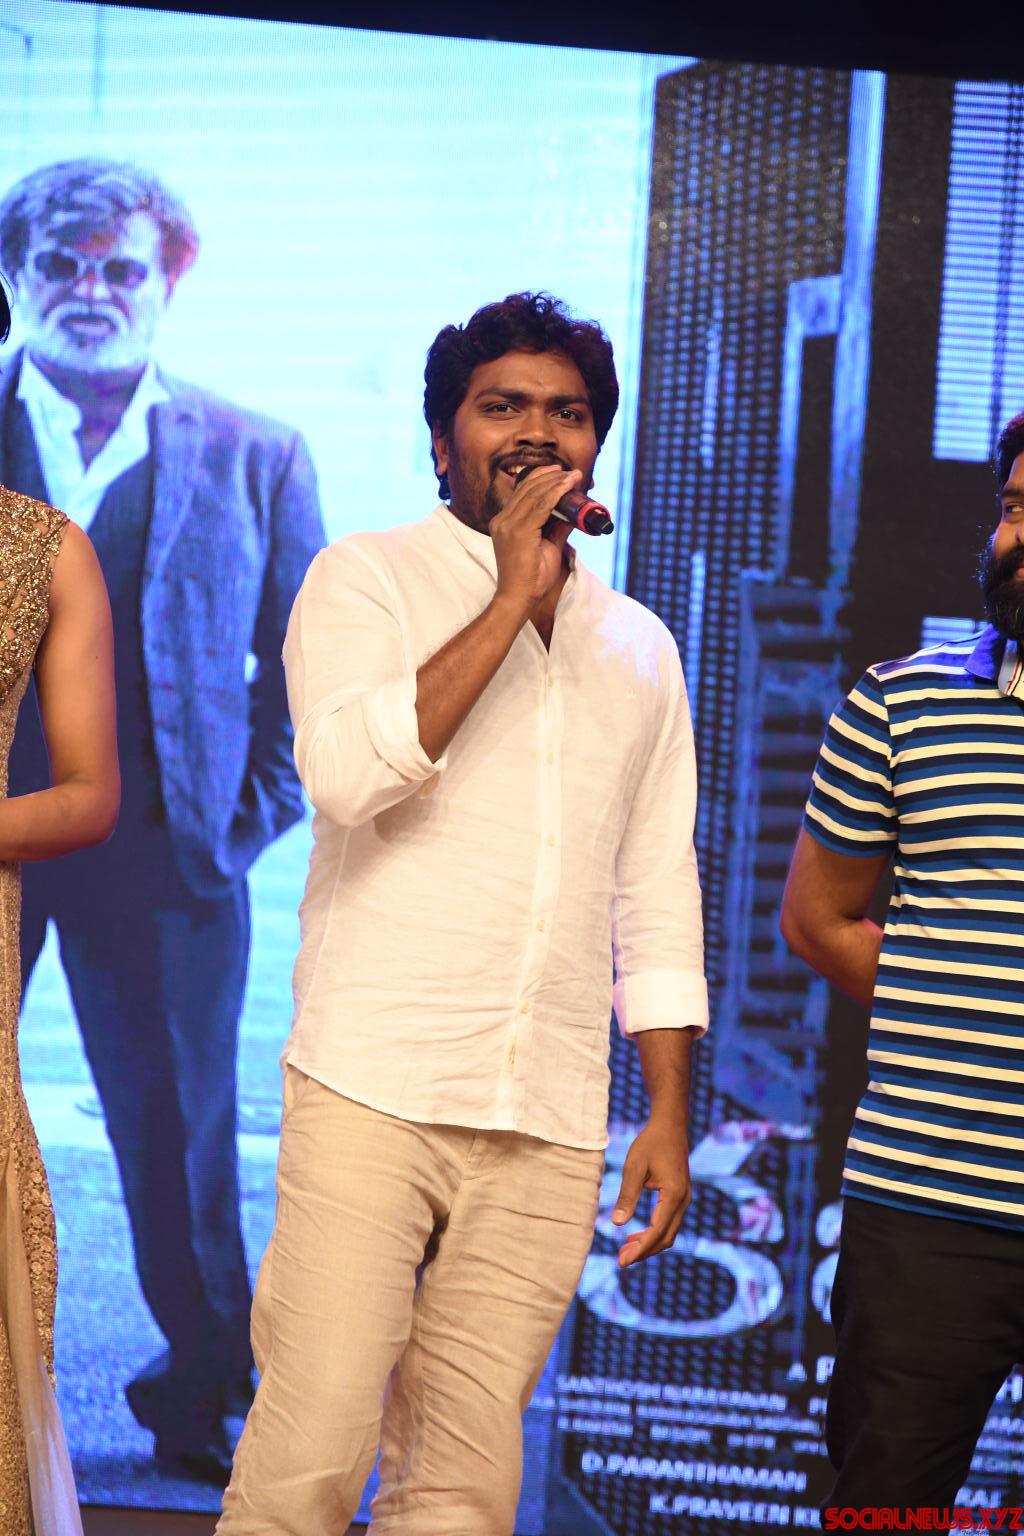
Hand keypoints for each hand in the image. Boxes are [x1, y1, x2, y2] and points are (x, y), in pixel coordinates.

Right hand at [489, 464, 581, 613]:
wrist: (518, 598)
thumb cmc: (531, 578)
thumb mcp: (548, 546)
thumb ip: (557, 528)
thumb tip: (573, 514)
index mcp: (504, 522)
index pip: (522, 493)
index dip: (541, 479)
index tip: (559, 473)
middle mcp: (502, 520)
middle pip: (528, 489)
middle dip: (551, 477)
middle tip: (570, 472)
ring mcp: (507, 525)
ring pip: (535, 494)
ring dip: (556, 483)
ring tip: (573, 477)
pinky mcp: (518, 531)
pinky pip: (540, 506)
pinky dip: (556, 493)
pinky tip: (567, 487)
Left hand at [610, 1116, 690, 1267]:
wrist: (670, 1126)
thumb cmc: (650, 1143)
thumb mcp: (634, 1167)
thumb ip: (627, 1195)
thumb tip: (616, 1224)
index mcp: (674, 1194)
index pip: (657, 1231)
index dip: (640, 1249)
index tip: (623, 1261)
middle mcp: (683, 1200)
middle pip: (665, 1238)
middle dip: (643, 1251)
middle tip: (620, 1260)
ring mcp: (684, 1200)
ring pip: (668, 1233)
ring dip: (648, 1244)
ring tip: (625, 1250)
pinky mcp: (680, 1198)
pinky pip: (668, 1223)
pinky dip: (653, 1234)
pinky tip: (635, 1235)